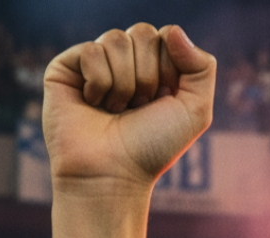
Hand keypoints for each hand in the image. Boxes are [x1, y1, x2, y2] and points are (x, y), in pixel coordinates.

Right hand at [43, 24, 215, 191]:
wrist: (113, 174)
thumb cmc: (153, 148)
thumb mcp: (195, 112)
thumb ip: (202, 68)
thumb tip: (172, 30)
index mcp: (156, 70)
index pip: (167, 37)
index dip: (169, 71)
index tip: (162, 102)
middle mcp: (126, 63)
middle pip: (143, 33)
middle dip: (146, 76)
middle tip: (138, 108)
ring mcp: (96, 63)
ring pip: (116, 39)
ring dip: (123, 84)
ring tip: (116, 110)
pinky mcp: (67, 67)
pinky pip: (91, 51)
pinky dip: (99, 84)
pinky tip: (93, 105)